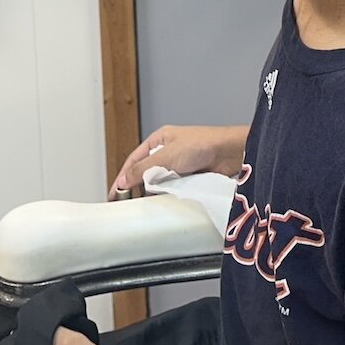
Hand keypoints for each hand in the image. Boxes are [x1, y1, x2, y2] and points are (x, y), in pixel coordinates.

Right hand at [111, 124, 247, 196]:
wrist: (229, 153)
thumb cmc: (202, 145)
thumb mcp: (166, 157)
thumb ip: (142, 169)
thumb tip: (123, 180)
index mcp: (159, 140)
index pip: (134, 160)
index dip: (123, 176)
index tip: (115, 193)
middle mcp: (168, 151)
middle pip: (146, 172)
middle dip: (137, 186)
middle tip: (127, 202)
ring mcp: (180, 164)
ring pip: (160, 182)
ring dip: (153, 192)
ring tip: (144, 204)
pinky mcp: (190, 176)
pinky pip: (174, 188)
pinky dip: (168, 195)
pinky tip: (163, 202)